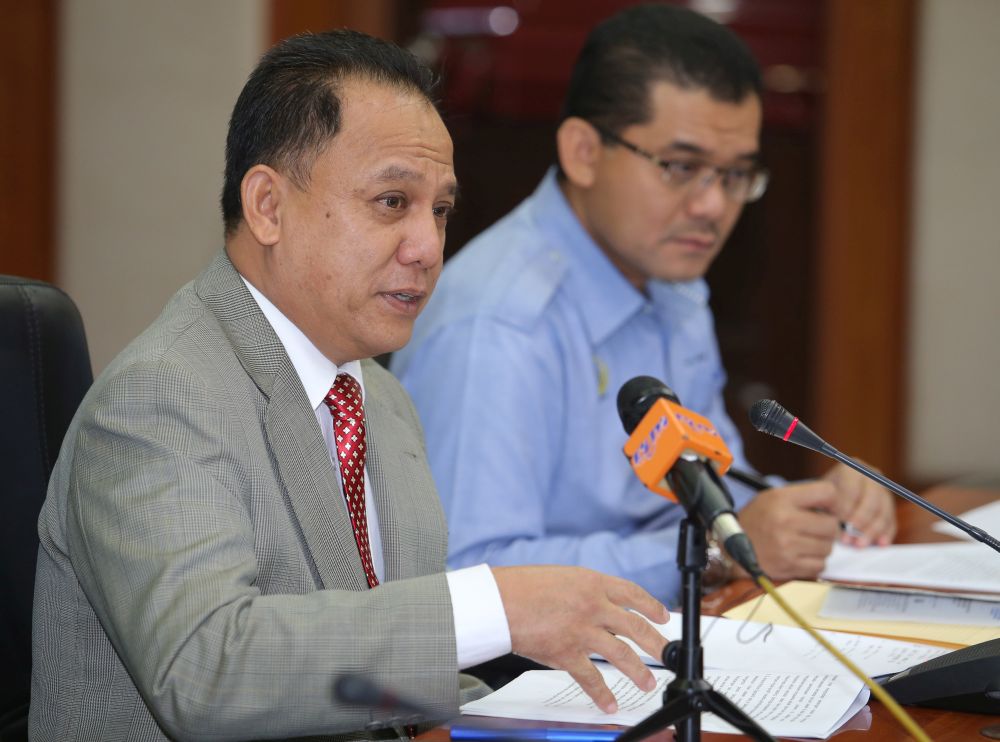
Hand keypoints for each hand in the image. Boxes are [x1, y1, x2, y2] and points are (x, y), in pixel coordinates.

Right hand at [492, 565, 668, 713]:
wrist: (499, 601)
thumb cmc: (523, 586)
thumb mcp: (562, 577)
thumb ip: (585, 590)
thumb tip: (600, 603)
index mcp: (593, 583)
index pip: (632, 594)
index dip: (651, 606)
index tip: (662, 617)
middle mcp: (593, 606)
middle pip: (636, 627)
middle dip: (657, 643)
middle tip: (669, 654)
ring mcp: (582, 631)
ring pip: (622, 654)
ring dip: (638, 671)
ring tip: (648, 683)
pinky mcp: (566, 653)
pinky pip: (591, 678)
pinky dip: (602, 693)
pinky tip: (609, 703)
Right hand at [737, 481, 840, 579]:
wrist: (732, 545)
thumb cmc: (758, 519)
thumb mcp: (775, 496)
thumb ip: (804, 496)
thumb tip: (838, 505)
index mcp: (782, 499)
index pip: (827, 493)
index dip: (832, 501)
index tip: (827, 508)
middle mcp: (785, 521)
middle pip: (832, 525)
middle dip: (827, 527)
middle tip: (814, 528)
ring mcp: (787, 546)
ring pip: (828, 547)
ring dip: (821, 546)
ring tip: (805, 541)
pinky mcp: (789, 566)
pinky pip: (820, 565)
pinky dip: (814, 561)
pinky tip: (801, 554)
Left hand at [822, 462, 895, 546]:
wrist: (830, 499)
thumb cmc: (822, 498)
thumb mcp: (819, 497)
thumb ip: (827, 506)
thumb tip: (837, 524)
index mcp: (851, 468)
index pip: (852, 489)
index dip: (844, 508)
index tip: (835, 523)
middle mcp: (871, 475)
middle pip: (871, 500)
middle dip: (860, 522)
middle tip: (848, 538)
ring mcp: (883, 490)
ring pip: (883, 512)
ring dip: (871, 531)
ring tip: (859, 544)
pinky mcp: (889, 507)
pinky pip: (891, 521)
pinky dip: (885, 534)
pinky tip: (879, 544)